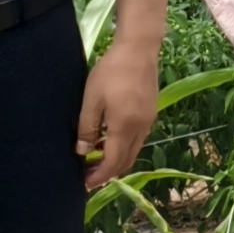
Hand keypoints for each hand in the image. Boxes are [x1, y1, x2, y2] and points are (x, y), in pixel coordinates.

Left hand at [76, 27, 161, 185]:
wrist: (139, 50)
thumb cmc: (111, 72)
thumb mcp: (92, 99)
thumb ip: (87, 128)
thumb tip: (82, 152)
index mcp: (124, 128)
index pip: (112, 162)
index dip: (99, 176)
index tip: (84, 183)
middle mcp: (140, 129)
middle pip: (126, 161)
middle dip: (108, 172)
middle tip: (89, 175)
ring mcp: (148, 121)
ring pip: (134, 151)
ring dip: (116, 159)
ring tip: (96, 156)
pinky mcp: (151, 113)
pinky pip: (138, 139)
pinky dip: (124, 146)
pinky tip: (110, 137)